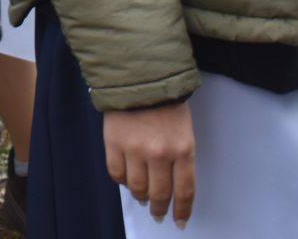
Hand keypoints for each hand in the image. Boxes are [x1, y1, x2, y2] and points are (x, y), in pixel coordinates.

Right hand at [104, 103, 196, 227]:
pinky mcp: (113, 143)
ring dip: (140, 195)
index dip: (181, 210)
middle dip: (158, 207)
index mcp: (183, 150)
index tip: (179, 220)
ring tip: (141, 196)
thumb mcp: (184, 131)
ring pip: (136, 187)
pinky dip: (121, 181)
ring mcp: (134, 149)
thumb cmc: (167, 103)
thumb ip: (180, 157)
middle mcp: (159, 154)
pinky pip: (116, 173)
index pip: (184, 191)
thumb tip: (170, 183)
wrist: (139, 77)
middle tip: (157, 213)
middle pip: (159, 193)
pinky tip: (126, 179)